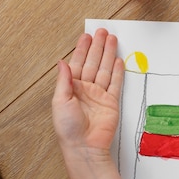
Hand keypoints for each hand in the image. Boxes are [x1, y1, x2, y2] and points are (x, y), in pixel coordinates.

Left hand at [52, 29, 123, 157]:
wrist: (84, 146)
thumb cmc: (68, 128)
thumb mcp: (60, 101)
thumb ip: (64, 80)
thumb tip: (62, 62)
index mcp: (71, 88)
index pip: (78, 63)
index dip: (83, 49)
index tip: (87, 36)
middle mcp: (85, 90)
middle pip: (93, 63)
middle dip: (98, 47)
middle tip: (103, 31)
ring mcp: (99, 95)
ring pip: (105, 70)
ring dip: (108, 55)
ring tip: (112, 40)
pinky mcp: (111, 103)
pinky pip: (115, 84)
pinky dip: (118, 72)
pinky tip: (118, 61)